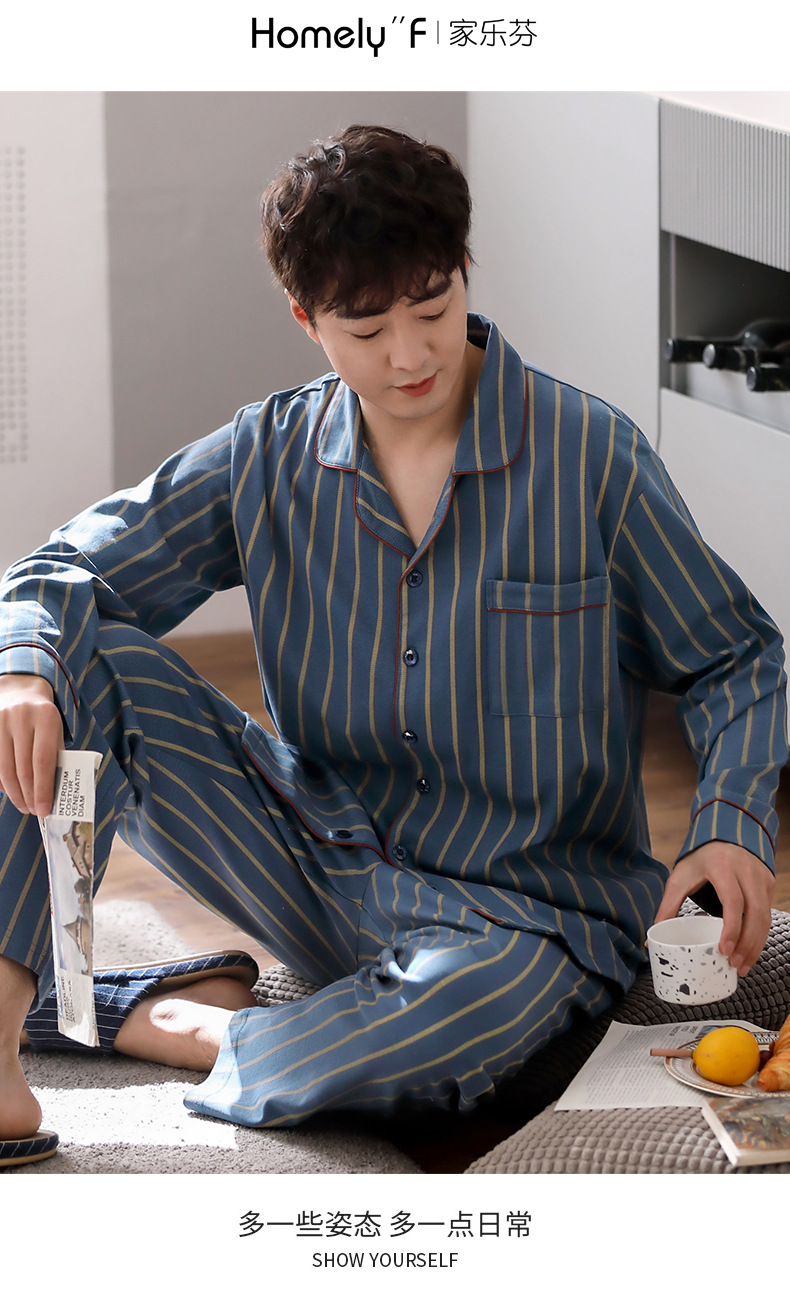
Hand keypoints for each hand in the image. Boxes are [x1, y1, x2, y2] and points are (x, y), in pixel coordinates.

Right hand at [0, 674, 62, 815]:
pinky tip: (11, 791)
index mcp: (46, 717)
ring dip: (15, 792)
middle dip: (29, 794)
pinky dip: (2, 782)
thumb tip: (53, 794)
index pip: (43, 760)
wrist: (20, 691)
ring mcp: (1, 720)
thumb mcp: (55, 732)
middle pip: (23, 767)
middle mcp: (21, 717)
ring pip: (5, 768)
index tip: (44, 810)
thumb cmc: (43, 719)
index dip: (43, 788)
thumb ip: (56, 758)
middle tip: (33, 811)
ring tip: (23, 805)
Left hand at [654, 841, 774, 974]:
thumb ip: (668, 906)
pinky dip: (761, 935)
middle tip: (735, 966)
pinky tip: (750, 950)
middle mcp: (746, 870)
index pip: (733, 900)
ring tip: (742, 966)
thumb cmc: (699, 858)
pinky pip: (768, 914)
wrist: (724, 833)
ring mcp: (760, 877)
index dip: (732, 928)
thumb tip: (651, 939)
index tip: (725, 950)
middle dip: (747, 943)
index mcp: (722, 866)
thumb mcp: (680, 877)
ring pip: (765, 916)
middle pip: (754, 912)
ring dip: (756, 944)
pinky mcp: (768, 883)